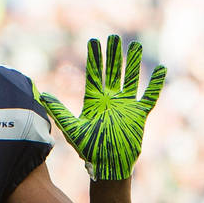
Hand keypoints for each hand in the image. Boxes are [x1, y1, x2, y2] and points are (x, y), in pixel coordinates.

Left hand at [36, 34, 166, 181]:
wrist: (107, 165)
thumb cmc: (88, 149)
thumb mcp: (71, 128)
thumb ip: (59, 111)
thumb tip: (42, 95)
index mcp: (94, 101)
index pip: (95, 74)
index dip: (95, 58)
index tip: (94, 41)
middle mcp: (110, 100)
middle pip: (112, 72)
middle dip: (113, 54)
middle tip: (113, 37)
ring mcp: (126, 106)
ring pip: (131, 79)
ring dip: (133, 63)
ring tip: (135, 45)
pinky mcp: (139, 114)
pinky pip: (149, 97)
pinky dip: (155, 84)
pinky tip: (161, 70)